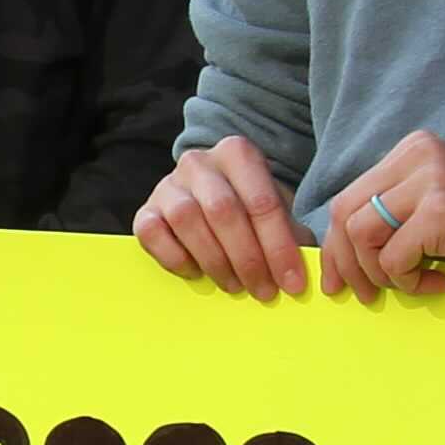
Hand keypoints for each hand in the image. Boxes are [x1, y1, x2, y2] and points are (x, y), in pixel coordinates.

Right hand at [137, 140, 311, 298]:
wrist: (207, 198)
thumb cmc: (248, 209)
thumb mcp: (276, 214)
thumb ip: (290, 237)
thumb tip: (299, 275)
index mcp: (237, 153)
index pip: (262, 202)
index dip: (279, 247)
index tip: (293, 283)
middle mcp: (198, 162)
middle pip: (223, 211)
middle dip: (248, 258)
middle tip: (264, 291)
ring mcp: (167, 184)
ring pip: (186, 219)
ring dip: (215, 261)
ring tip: (235, 286)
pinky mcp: (144, 209)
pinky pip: (152, 234)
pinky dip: (176, 258)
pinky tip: (197, 272)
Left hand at [310, 131, 444, 301]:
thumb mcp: (435, 204)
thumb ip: (393, 213)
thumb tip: (338, 253)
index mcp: (411, 150)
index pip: (348, 198)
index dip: (336, 244)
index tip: (341, 279)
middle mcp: (417, 156)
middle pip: (345, 215)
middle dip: (347, 263)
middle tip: (365, 294)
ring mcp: (430, 181)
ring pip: (362, 235)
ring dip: (381, 274)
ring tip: (413, 284)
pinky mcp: (442, 212)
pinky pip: (394, 258)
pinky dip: (409, 282)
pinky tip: (439, 283)